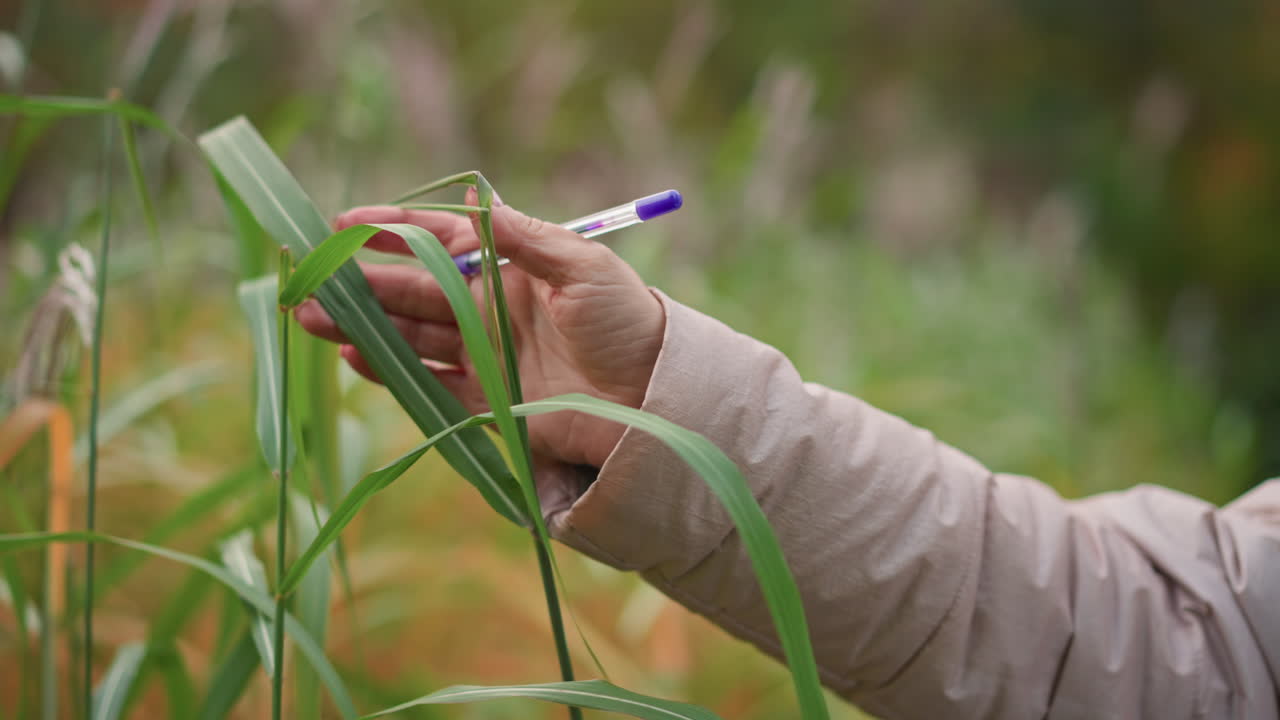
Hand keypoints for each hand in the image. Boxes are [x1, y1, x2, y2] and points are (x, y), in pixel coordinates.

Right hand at [295, 190, 665, 468]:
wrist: (653, 397)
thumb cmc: (626, 321)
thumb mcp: (583, 266)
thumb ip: (524, 238)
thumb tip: (475, 202)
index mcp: (510, 268)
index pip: (440, 242)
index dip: (392, 232)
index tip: (344, 224)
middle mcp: (489, 308)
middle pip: (414, 290)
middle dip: (361, 284)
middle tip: (311, 281)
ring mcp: (486, 355)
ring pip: (411, 335)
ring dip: (364, 326)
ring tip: (313, 318)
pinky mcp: (488, 400)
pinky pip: (430, 384)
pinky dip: (394, 371)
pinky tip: (356, 357)